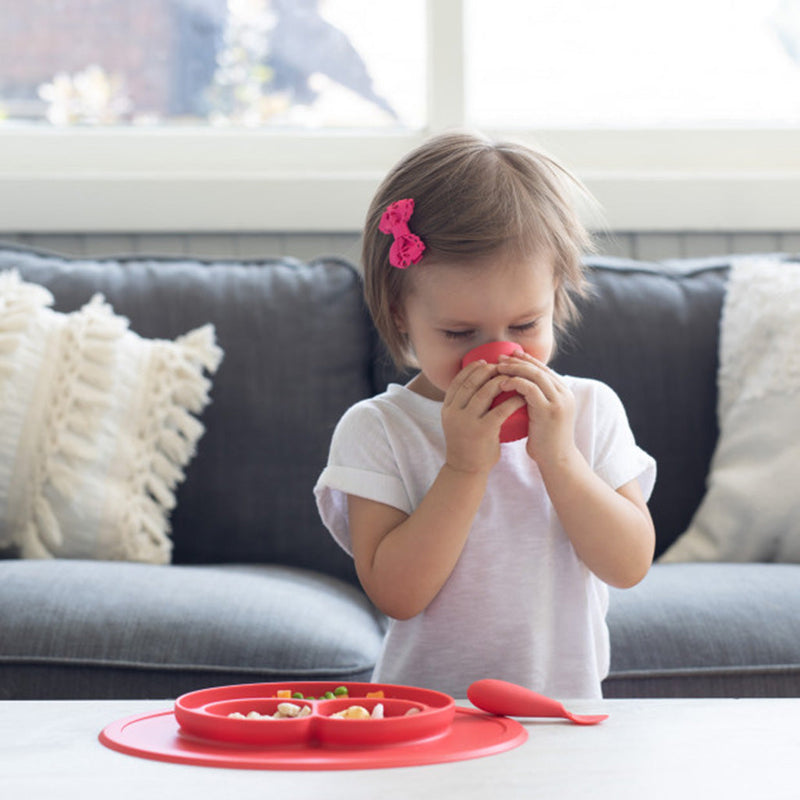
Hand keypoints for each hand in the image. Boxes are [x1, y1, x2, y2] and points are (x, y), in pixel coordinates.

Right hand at [441, 360, 526, 473]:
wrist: (466, 469)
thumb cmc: (467, 443)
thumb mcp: (457, 421)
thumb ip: (463, 405)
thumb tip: (477, 383)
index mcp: (447, 408)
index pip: (458, 381)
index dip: (472, 368)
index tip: (485, 362)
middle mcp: (455, 413)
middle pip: (471, 383)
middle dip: (488, 371)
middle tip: (502, 367)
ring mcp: (468, 421)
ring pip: (485, 392)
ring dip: (501, 381)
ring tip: (513, 377)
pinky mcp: (483, 431)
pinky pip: (500, 409)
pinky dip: (512, 400)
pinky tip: (522, 396)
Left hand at [496, 352, 577, 467]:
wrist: (557, 460)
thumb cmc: (546, 441)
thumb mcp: (544, 415)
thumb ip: (537, 401)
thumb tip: (518, 389)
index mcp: (564, 393)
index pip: (543, 369)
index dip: (526, 360)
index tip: (509, 355)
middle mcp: (564, 394)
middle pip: (539, 368)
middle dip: (518, 361)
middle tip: (500, 358)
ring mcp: (558, 401)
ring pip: (535, 375)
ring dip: (514, 369)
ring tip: (497, 368)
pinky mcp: (549, 410)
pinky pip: (530, 389)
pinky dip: (515, 383)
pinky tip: (501, 384)